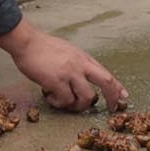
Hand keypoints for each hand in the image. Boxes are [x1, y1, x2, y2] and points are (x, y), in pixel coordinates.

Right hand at [3, 27, 127, 110]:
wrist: (26, 42)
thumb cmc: (42, 47)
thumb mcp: (68, 52)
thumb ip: (78, 64)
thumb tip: (83, 78)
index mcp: (84, 58)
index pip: (106, 74)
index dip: (117, 87)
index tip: (123, 96)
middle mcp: (80, 65)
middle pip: (106, 82)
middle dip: (112, 98)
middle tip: (111, 108)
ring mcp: (70, 73)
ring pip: (86, 97)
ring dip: (76, 106)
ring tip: (64, 102)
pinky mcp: (56, 81)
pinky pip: (65, 100)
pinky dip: (59, 103)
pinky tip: (50, 96)